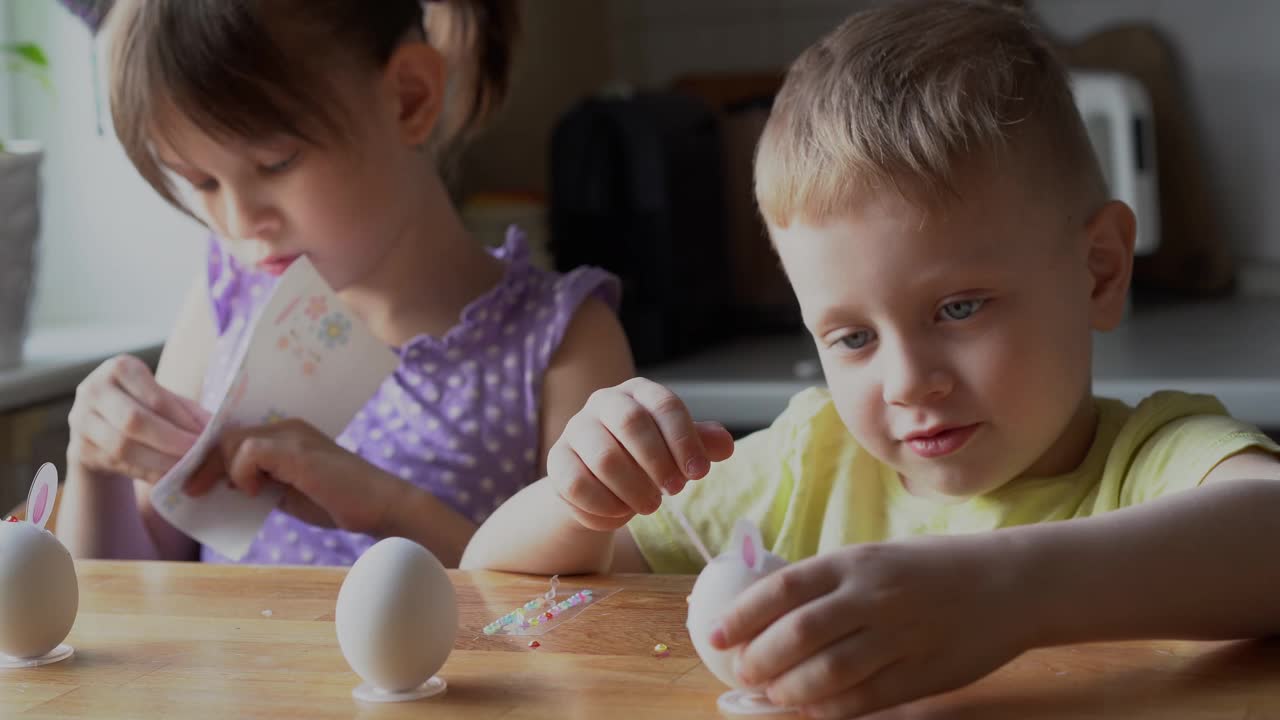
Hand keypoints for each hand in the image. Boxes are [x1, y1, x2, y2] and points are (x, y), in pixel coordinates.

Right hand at [67, 354, 210, 483]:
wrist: (99, 427)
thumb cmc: (142, 406)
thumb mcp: (164, 400)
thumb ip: (188, 411)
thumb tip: (216, 427)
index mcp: (119, 368)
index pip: (155, 397)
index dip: (181, 420)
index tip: (205, 437)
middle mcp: (93, 390)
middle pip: (134, 421)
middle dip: (170, 441)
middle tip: (198, 455)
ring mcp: (80, 420)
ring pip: (122, 446)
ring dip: (159, 461)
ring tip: (186, 469)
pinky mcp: (80, 448)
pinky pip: (117, 464)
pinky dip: (146, 473)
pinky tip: (167, 478)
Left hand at [184, 419, 406, 533]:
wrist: (380, 506)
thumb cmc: (339, 502)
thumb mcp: (288, 491)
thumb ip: (261, 482)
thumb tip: (223, 485)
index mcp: (286, 433)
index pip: (235, 434)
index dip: (211, 457)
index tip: (198, 484)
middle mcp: (287, 426)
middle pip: (226, 434)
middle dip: (205, 464)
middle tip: (194, 492)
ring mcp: (293, 436)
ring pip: (232, 440)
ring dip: (223, 470)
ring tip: (236, 494)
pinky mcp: (296, 452)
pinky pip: (249, 452)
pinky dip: (243, 474)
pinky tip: (254, 492)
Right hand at [547, 377, 733, 531]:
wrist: (601, 482)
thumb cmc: (645, 458)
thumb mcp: (677, 449)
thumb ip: (701, 444)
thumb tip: (724, 445)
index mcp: (638, 392)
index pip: (664, 405)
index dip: (684, 440)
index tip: (699, 473)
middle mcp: (603, 402)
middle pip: (631, 423)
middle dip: (658, 462)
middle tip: (674, 490)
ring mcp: (575, 429)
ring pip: (604, 457)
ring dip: (633, 488)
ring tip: (649, 505)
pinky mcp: (556, 461)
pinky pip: (577, 485)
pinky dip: (604, 505)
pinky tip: (620, 513)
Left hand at [712, 536, 1025, 717]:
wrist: (1008, 583)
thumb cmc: (931, 570)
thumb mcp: (874, 559)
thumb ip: (828, 585)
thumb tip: (769, 617)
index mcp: (854, 562)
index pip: (782, 589)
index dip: (742, 616)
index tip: (714, 636)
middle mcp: (872, 596)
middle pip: (798, 633)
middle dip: (759, 659)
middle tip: (742, 673)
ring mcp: (899, 636)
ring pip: (828, 672)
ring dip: (790, 690)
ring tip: (772, 695)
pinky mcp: (921, 674)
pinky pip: (864, 698)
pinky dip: (830, 708)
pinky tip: (812, 709)